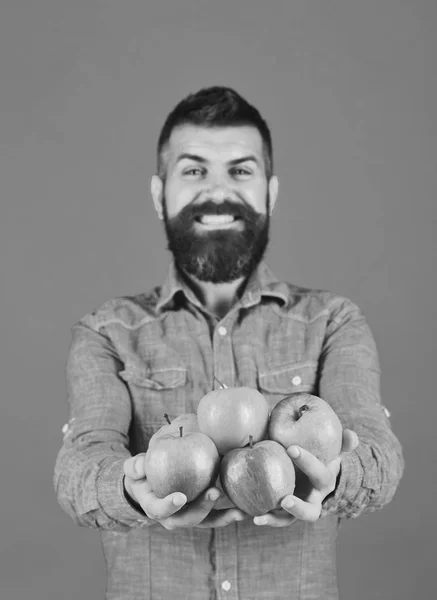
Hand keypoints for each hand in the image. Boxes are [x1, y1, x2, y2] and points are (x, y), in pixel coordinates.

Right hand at [123, 453, 246, 529]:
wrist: (150, 485)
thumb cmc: (142, 474)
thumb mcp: (134, 468)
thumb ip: (135, 466)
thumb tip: (140, 465)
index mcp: (153, 506)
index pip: (159, 510)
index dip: (169, 506)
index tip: (180, 497)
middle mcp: (172, 517)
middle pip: (187, 519)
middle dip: (202, 509)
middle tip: (214, 493)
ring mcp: (188, 516)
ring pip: (206, 521)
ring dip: (223, 517)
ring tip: (239, 512)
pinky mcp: (201, 512)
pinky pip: (216, 515)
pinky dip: (229, 513)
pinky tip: (245, 508)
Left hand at [253, 429, 358, 526]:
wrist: (313, 477)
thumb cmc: (320, 458)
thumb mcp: (333, 450)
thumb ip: (342, 443)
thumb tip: (351, 434)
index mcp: (325, 483)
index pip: (321, 475)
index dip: (308, 462)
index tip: (291, 448)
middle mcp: (314, 501)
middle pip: (310, 511)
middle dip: (298, 507)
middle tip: (284, 500)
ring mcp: (297, 510)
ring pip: (288, 521)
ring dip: (274, 520)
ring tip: (258, 518)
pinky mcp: (281, 513)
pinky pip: (269, 517)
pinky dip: (258, 516)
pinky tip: (240, 513)